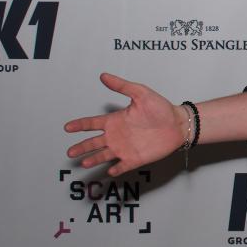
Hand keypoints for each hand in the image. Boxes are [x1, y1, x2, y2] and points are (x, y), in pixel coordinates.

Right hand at [64, 73, 187, 175]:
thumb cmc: (161, 108)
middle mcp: (117, 135)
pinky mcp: (136, 158)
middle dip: (81, 147)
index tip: (67, 127)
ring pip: (104, 155)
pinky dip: (116, 169)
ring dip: (94, 159)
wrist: (179, 123)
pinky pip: (123, 165)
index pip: (92, 123)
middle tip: (70, 151)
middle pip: (93, 142)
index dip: (80, 125)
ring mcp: (125, 148)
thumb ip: (122, 86)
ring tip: (84, 162)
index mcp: (116, 120)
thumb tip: (103, 75)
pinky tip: (110, 171)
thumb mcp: (140, 93)